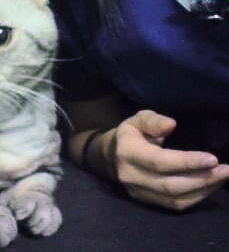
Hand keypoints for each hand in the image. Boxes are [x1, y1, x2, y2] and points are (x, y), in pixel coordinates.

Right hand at [106, 110, 228, 209]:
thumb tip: (172, 124)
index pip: (159, 162)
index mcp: (127, 152)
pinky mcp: (145, 201)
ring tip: (222, 177)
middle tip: (225, 170)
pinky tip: (209, 186)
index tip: (213, 158)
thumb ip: (153, 120)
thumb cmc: (129, 134)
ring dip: (203, 190)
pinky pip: (174, 205)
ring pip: (175, 198)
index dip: (187, 162)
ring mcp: (137, 192)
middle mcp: (131, 175)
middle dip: (202, 179)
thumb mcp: (137, 119)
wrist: (109, 157)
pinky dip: (195, 197)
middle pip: (170, 184)